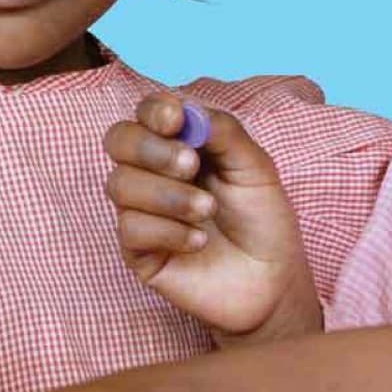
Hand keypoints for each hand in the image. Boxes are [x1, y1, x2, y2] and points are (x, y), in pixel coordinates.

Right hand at [104, 94, 321, 339]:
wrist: (272, 281)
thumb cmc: (263, 219)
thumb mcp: (255, 167)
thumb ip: (224, 133)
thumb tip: (187, 111)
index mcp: (180, 144)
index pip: (146, 113)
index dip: (154, 110)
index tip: (176, 120)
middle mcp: (153, 172)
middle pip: (119, 140)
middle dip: (152, 149)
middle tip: (191, 166)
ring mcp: (142, 210)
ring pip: (121, 184)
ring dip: (168, 195)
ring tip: (208, 210)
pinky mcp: (138, 250)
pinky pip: (130, 228)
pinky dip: (168, 230)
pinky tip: (199, 241)